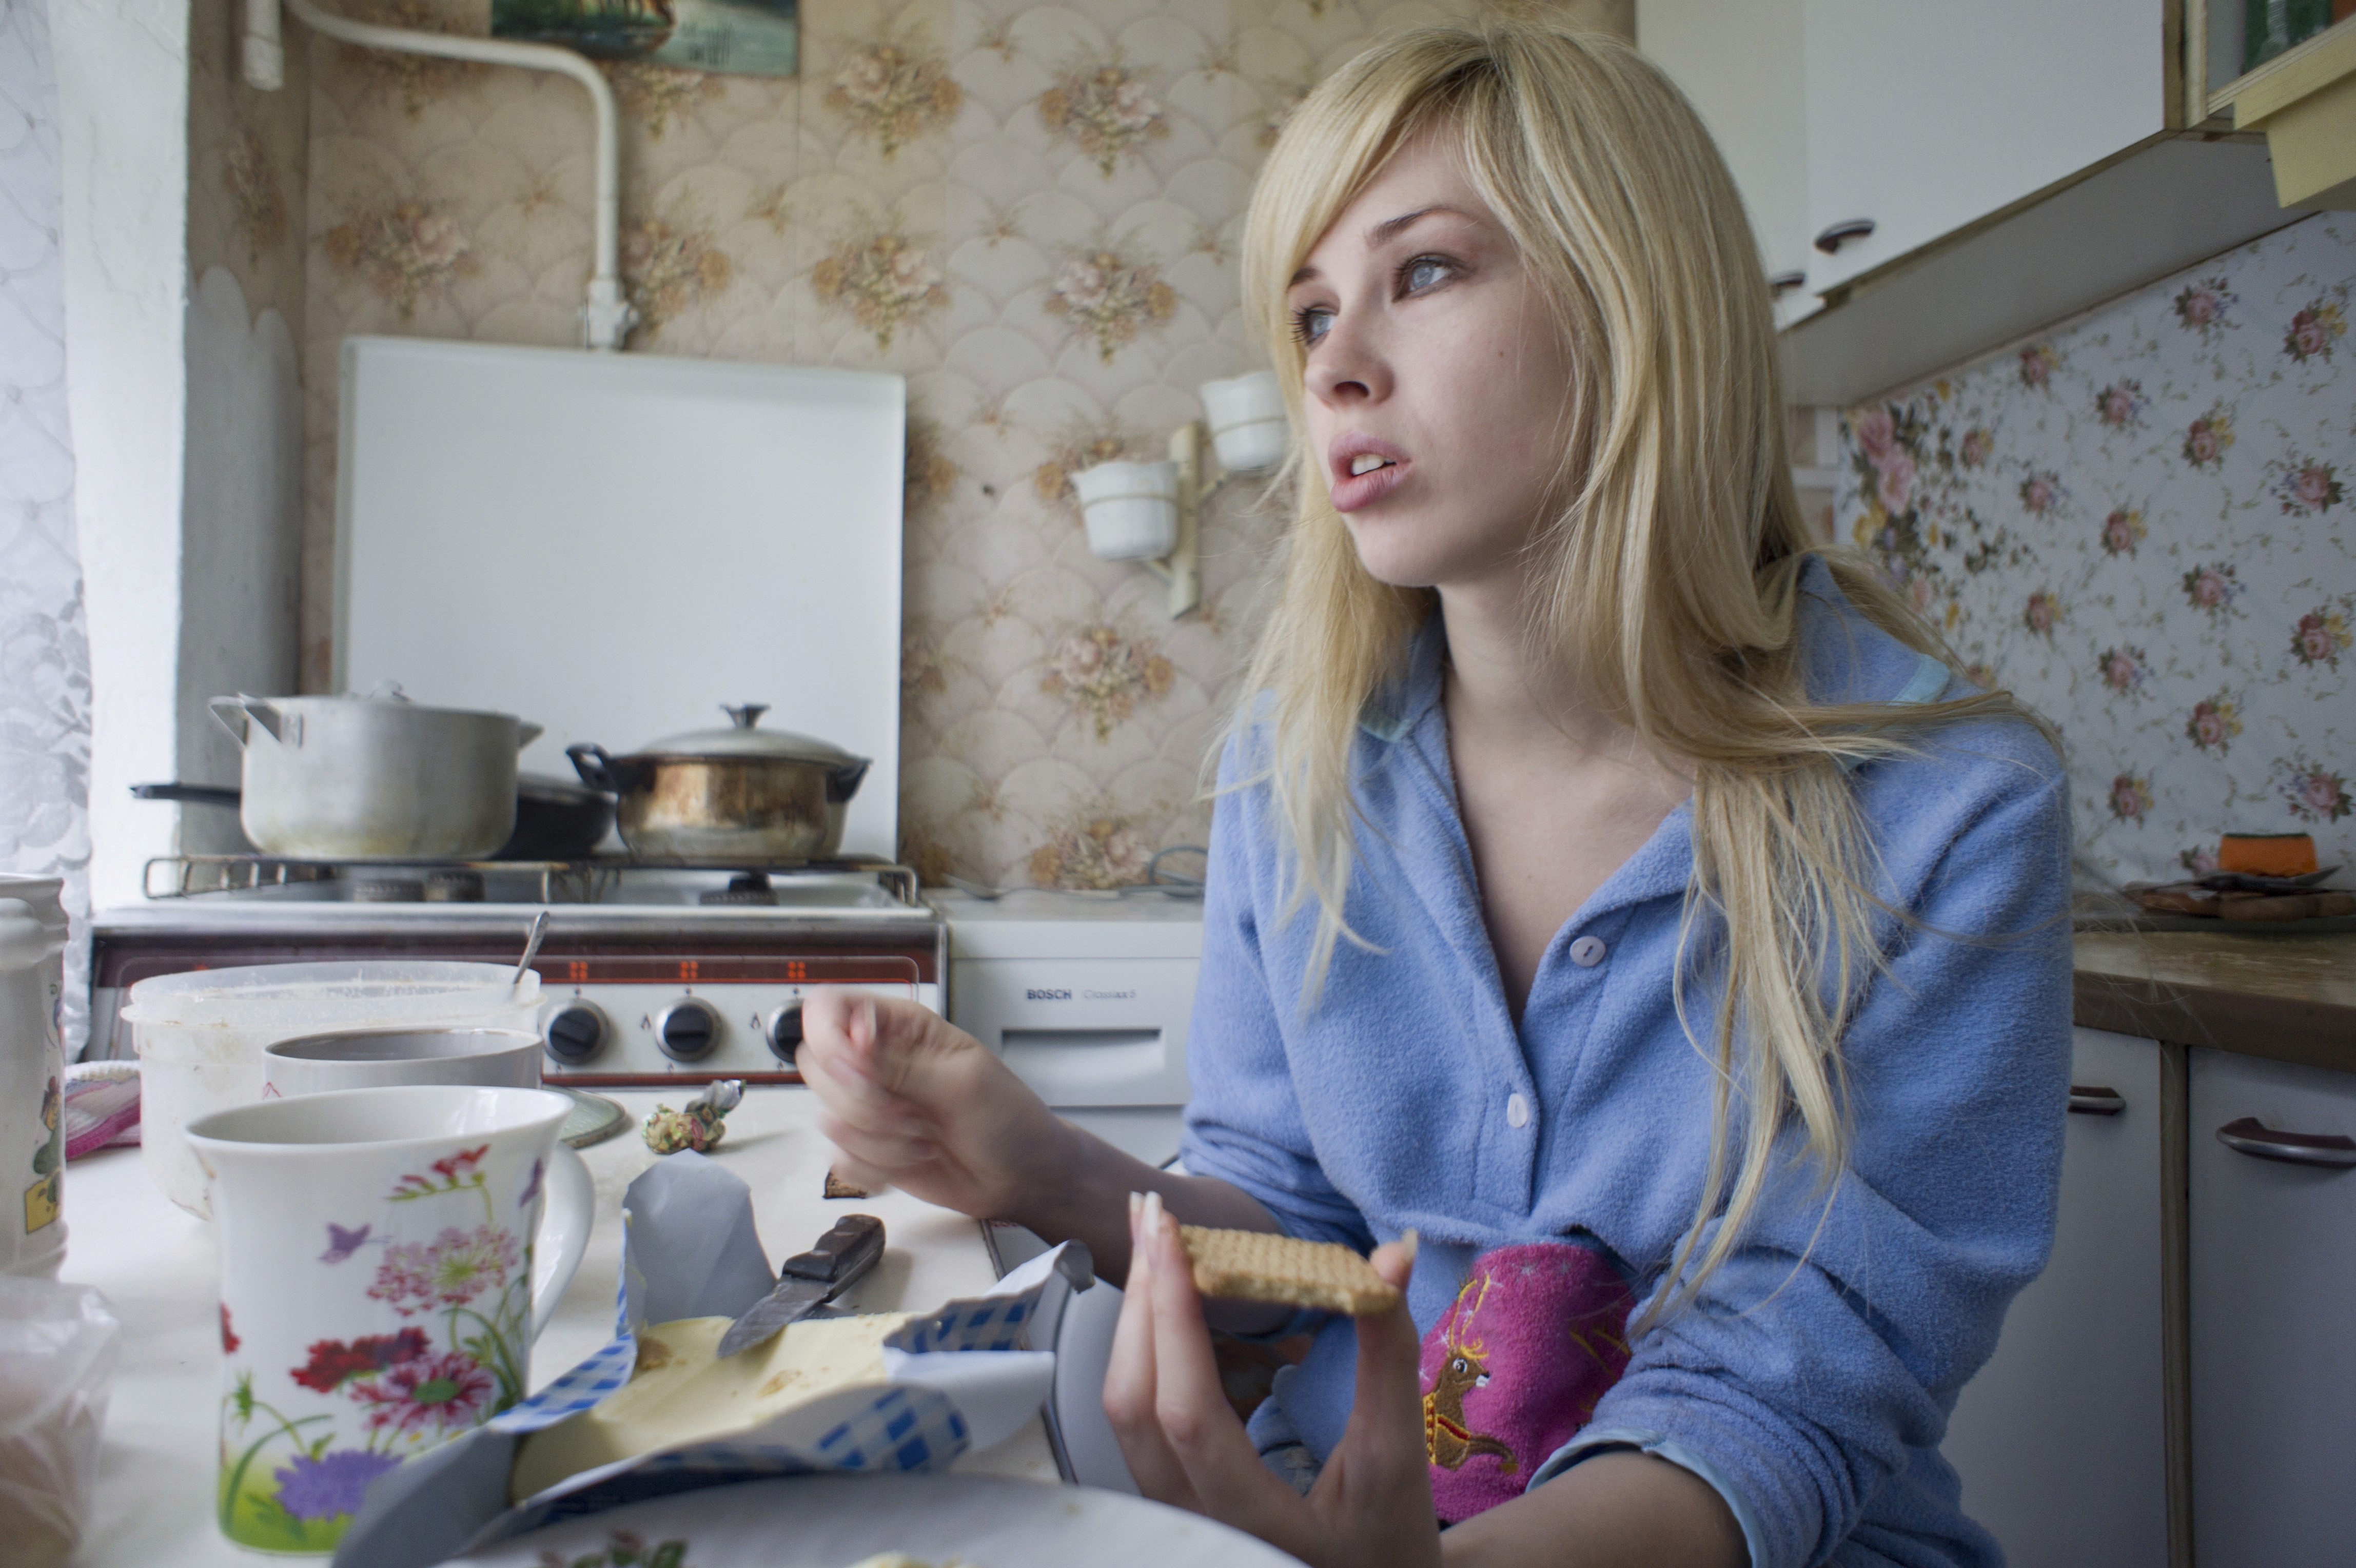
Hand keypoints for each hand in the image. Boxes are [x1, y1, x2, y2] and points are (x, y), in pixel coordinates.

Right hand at [796, 988, 1072, 1220]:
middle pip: (818, 1066)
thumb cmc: (1009, 1118)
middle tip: (911, 1113)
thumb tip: (850, 1042)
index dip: (831, 1040)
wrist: (1022, 1176)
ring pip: (829, 1118)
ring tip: (924, 1139)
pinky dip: (874, 1168)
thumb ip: (901, 1065)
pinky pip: (838, 1158)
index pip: (830, 1009)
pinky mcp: (869, 1147)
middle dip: (862, 1103)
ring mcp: (871, 1106)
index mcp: (902, 1028)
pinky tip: (911, 1161)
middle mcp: (879, 1062)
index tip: (862, 1072)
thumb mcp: (963, 1083)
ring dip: (879, 1141)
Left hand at [1104, 1193, 1440, 1567]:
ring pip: (1124, 1410)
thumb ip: (1387, 1355)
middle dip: (1142, 1299)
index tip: (1172, 1235)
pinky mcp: (1169, 1496)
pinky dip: (1143, 1350)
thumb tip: (1388, 1258)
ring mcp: (1173, 1513)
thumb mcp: (1398, 1454)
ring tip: (1157, 1243)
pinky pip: (1137, 1416)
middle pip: (1135, 1403)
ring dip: (1135, 1320)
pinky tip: (1164, 1301)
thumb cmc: (1389, 1537)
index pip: (1186, 1410)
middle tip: (1154, 1214)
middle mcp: (1194, 1524)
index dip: (1172, 1315)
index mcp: (1252, 1521)